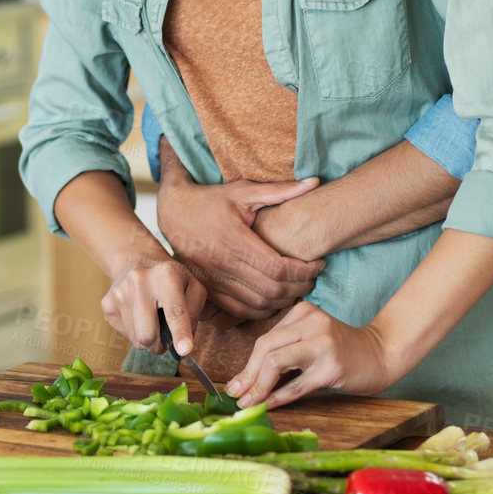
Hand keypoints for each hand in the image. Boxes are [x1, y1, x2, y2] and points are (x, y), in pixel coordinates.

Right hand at [101, 252, 206, 355]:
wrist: (136, 260)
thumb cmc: (171, 278)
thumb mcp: (192, 287)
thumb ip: (194, 313)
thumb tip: (183, 345)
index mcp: (167, 275)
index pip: (174, 310)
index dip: (180, 332)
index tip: (184, 350)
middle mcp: (139, 281)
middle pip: (148, 335)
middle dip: (159, 345)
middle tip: (166, 337)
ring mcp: (119, 293)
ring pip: (136, 339)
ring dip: (148, 338)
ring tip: (151, 318)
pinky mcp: (107, 304)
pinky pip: (125, 335)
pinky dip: (135, 331)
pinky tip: (138, 314)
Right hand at [157, 171, 325, 320]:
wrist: (174, 213)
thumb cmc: (212, 200)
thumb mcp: (243, 191)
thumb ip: (281, 190)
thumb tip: (315, 182)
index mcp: (236, 241)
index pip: (278, 268)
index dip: (304, 271)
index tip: (318, 264)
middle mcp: (224, 265)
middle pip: (272, 290)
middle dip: (300, 288)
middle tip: (313, 278)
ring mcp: (215, 281)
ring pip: (258, 305)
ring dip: (284, 302)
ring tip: (298, 288)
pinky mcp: (209, 291)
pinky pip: (241, 311)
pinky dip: (262, 310)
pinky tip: (275, 299)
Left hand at [224, 301, 400, 410]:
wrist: (380, 355)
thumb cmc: (341, 351)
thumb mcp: (311, 341)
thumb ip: (285, 352)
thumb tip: (248, 380)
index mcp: (303, 312)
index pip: (265, 339)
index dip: (247, 365)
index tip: (235, 385)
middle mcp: (312, 323)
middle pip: (266, 348)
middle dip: (248, 375)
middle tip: (236, 396)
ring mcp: (322, 344)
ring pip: (277, 363)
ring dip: (259, 387)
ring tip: (247, 403)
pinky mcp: (332, 367)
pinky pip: (297, 385)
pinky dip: (279, 397)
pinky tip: (268, 405)